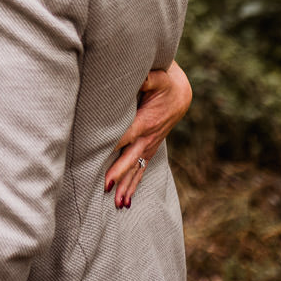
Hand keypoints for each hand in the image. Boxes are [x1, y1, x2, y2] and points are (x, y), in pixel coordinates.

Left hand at [104, 59, 191, 208]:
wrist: (180, 94)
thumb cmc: (164, 83)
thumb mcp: (158, 77)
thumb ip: (148, 79)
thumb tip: (141, 77)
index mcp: (146, 121)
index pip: (127, 135)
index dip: (114, 144)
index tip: (100, 156)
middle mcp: (148, 137)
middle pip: (131, 157)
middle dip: (119, 172)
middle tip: (105, 185)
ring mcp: (150, 145)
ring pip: (136, 169)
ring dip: (126, 186)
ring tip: (117, 204)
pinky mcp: (150, 149)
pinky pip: (141, 170)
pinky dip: (133, 185)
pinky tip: (125, 201)